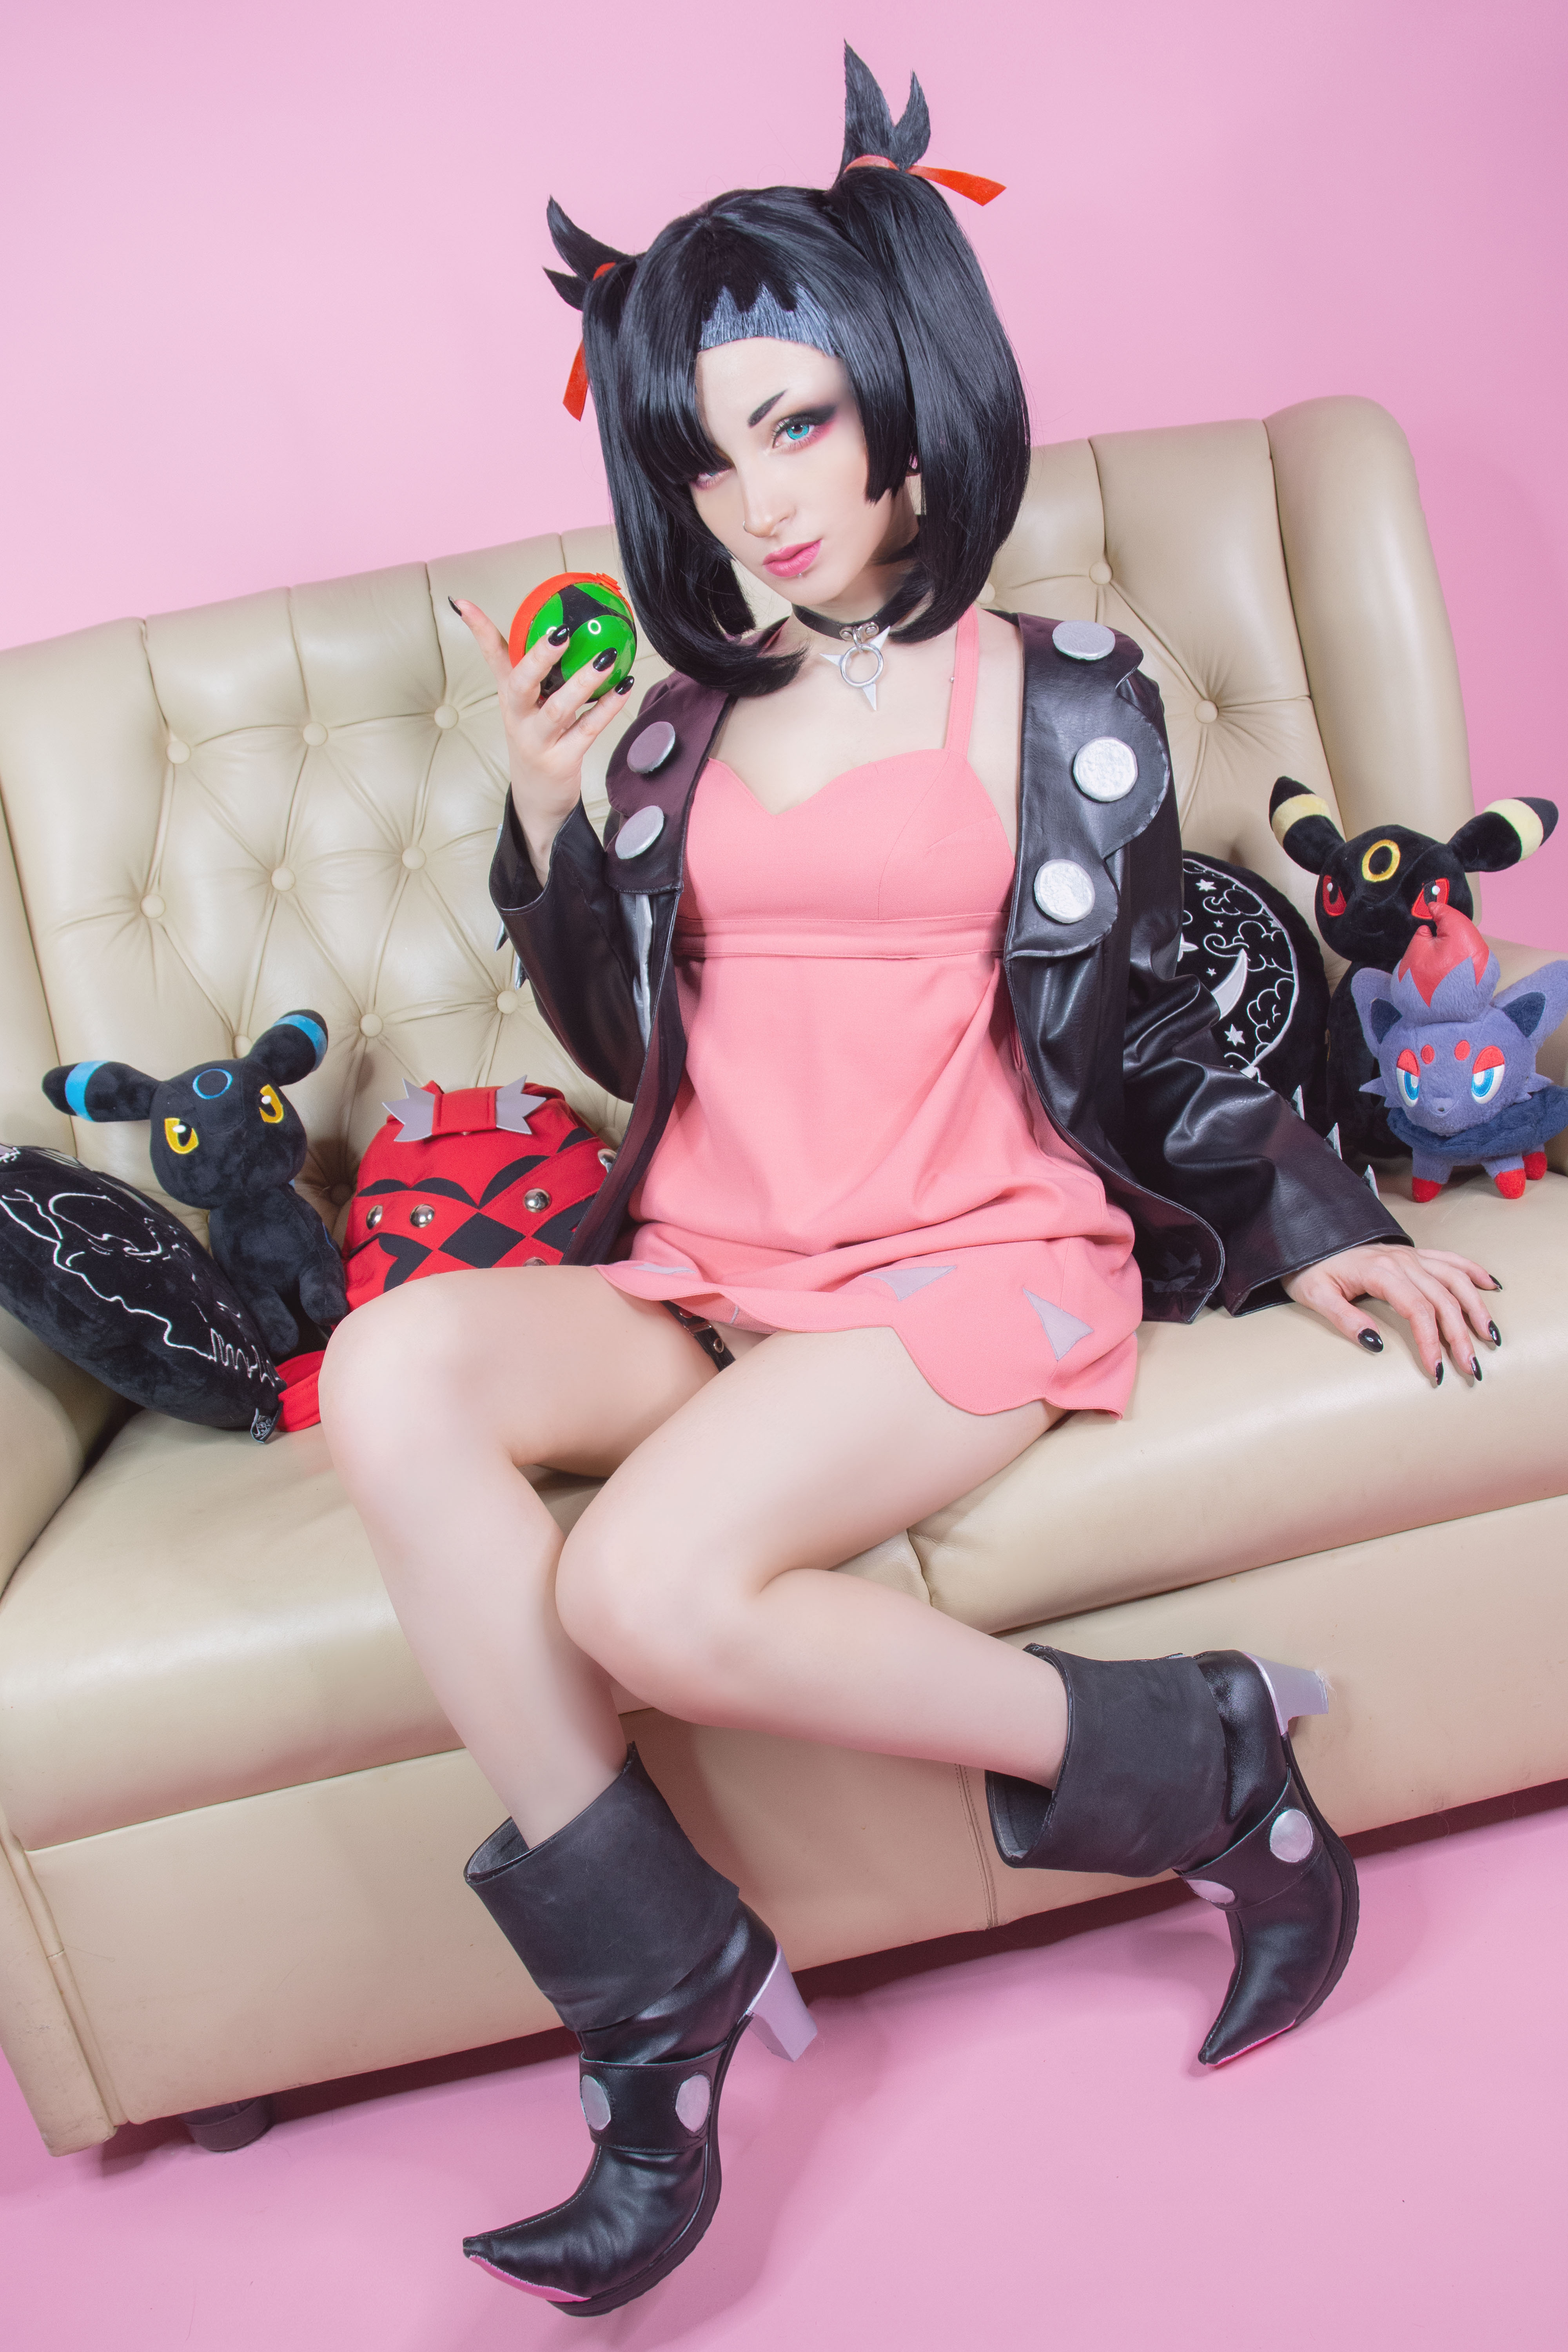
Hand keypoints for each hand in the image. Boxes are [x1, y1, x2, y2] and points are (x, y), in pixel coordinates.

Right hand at [451, 597, 634, 878]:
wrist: (536, 799)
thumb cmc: (536, 739)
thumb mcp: (526, 703)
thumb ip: (533, 668)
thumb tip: (544, 627)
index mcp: (509, 696)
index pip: (491, 657)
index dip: (478, 630)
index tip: (463, 602)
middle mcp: (518, 717)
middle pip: (521, 682)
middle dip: (539, 657)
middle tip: (562, 631)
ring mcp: (538, 741)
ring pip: (558, 708)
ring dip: (584, 682)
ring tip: (608, 656)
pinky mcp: (562, 761)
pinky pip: (587, 730)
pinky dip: (607, 708)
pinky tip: (625, 686)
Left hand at [1283, 1243, 1500, 1385]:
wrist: (1305, 1237)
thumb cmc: (1309, 1269)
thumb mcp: (1316, 1296)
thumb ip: (1344, 1319)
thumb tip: (1375, 1344)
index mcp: (1380, 1271)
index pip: (1418, 1310)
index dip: (1431, 1342)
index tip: (1437, 1370)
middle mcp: (1402, 1260)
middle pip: (1443, 1300)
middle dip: (1460, 1336)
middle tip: (1471, 1367)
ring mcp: (1411, 1254)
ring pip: (1455, 1280)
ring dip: (1476, 1308)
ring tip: (1491, 1336)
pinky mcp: (1413, 1253)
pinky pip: (1451, 1259)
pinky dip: (1473, 1272)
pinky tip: (1491, 1286)